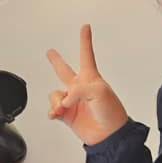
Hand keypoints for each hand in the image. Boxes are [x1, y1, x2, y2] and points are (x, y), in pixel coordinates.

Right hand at [46, 25, 129, 146]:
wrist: (109, 135)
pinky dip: (53, 111)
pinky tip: (57, 114)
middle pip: (64, 70)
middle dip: (56, 61)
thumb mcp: (98, 92)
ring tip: (64, 107)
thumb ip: (77, 90)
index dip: (85, 40)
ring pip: (55, 94)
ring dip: (56, 100)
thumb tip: (64, 100)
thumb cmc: (111, 111)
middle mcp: (80, 88)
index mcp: (91, 78)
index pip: (86, 54)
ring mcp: (73, 101)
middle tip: (50, 52)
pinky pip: (53, 108)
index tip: (85, 27)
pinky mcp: (67, 115)